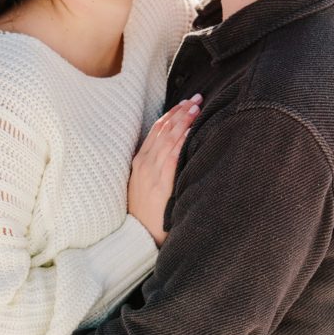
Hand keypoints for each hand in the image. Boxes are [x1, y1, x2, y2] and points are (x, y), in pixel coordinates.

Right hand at [128, 95, 201, 246]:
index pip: (156, 130)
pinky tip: (191, 131)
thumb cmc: (144, 213)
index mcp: (139, 161)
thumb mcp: (143, 186)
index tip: (185, 103)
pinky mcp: (161, 184)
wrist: (136, 235)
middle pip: (163, 130)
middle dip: (180, 112)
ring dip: (183, 121)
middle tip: (196, 99)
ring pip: (168, 139)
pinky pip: (172, 157)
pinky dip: (181, 141)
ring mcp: (151, 173)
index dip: (171, 114)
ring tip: (197, 108)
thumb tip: (171, 152)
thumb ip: (154, 168)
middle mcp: (144, 163)